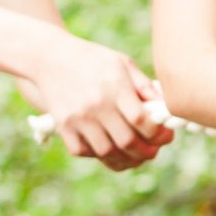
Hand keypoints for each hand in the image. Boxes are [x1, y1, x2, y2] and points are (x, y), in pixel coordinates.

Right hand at [32, 36, 173, 170]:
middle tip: (153, 152)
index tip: (164, 135)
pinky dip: (98, 155)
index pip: (141, 120)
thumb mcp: (122, 63)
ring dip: (123, 159)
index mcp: (115, 88)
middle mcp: (96, 105)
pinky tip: (109, 150)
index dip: (156, 133)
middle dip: (145, 152)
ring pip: (105, 152)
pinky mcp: (62, 125)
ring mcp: (77, 117)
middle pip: (126, 141)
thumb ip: (144, 85)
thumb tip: (165, 106)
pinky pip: (82, 151)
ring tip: (134, 157)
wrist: (50, 57)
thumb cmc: (93, 59)